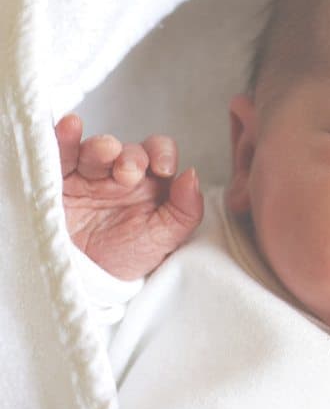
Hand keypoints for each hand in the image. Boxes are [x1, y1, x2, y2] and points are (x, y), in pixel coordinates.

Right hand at [55, 114, 203, 279]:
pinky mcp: (58, 180)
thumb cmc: (126, 258)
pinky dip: (64, 138)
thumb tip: (193, 174)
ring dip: (102, 147)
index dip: (163, 154)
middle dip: (132, 158)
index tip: (163, 169)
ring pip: (97, 149)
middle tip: (127, 175)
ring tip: (105, 153)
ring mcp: (89, 175)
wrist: (83, 282)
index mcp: (150, 183)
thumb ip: (186, 210)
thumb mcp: (163, 239)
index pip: (160, 154)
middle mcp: (120, 174)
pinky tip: (70, 126)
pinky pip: (61, 154)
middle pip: (130, 150)